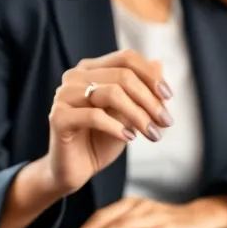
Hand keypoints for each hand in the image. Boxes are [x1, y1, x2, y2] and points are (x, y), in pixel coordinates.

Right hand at [45, 49, 175, 195]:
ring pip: (111, 93)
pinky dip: (117, 127)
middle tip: (166, 122)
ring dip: (139, 115)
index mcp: (92, 69)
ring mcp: (64, 95)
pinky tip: (129, 138)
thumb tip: (160, 64)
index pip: (126, 58)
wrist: (77, 169)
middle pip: (123, 76)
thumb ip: (142, 90)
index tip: (168, 97)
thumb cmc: (103, 139)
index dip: (151, 75)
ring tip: (152, 133)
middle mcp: (75, 76)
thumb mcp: (129, 113)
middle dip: (150, 100)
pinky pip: (94, 116)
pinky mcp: (58, 117)